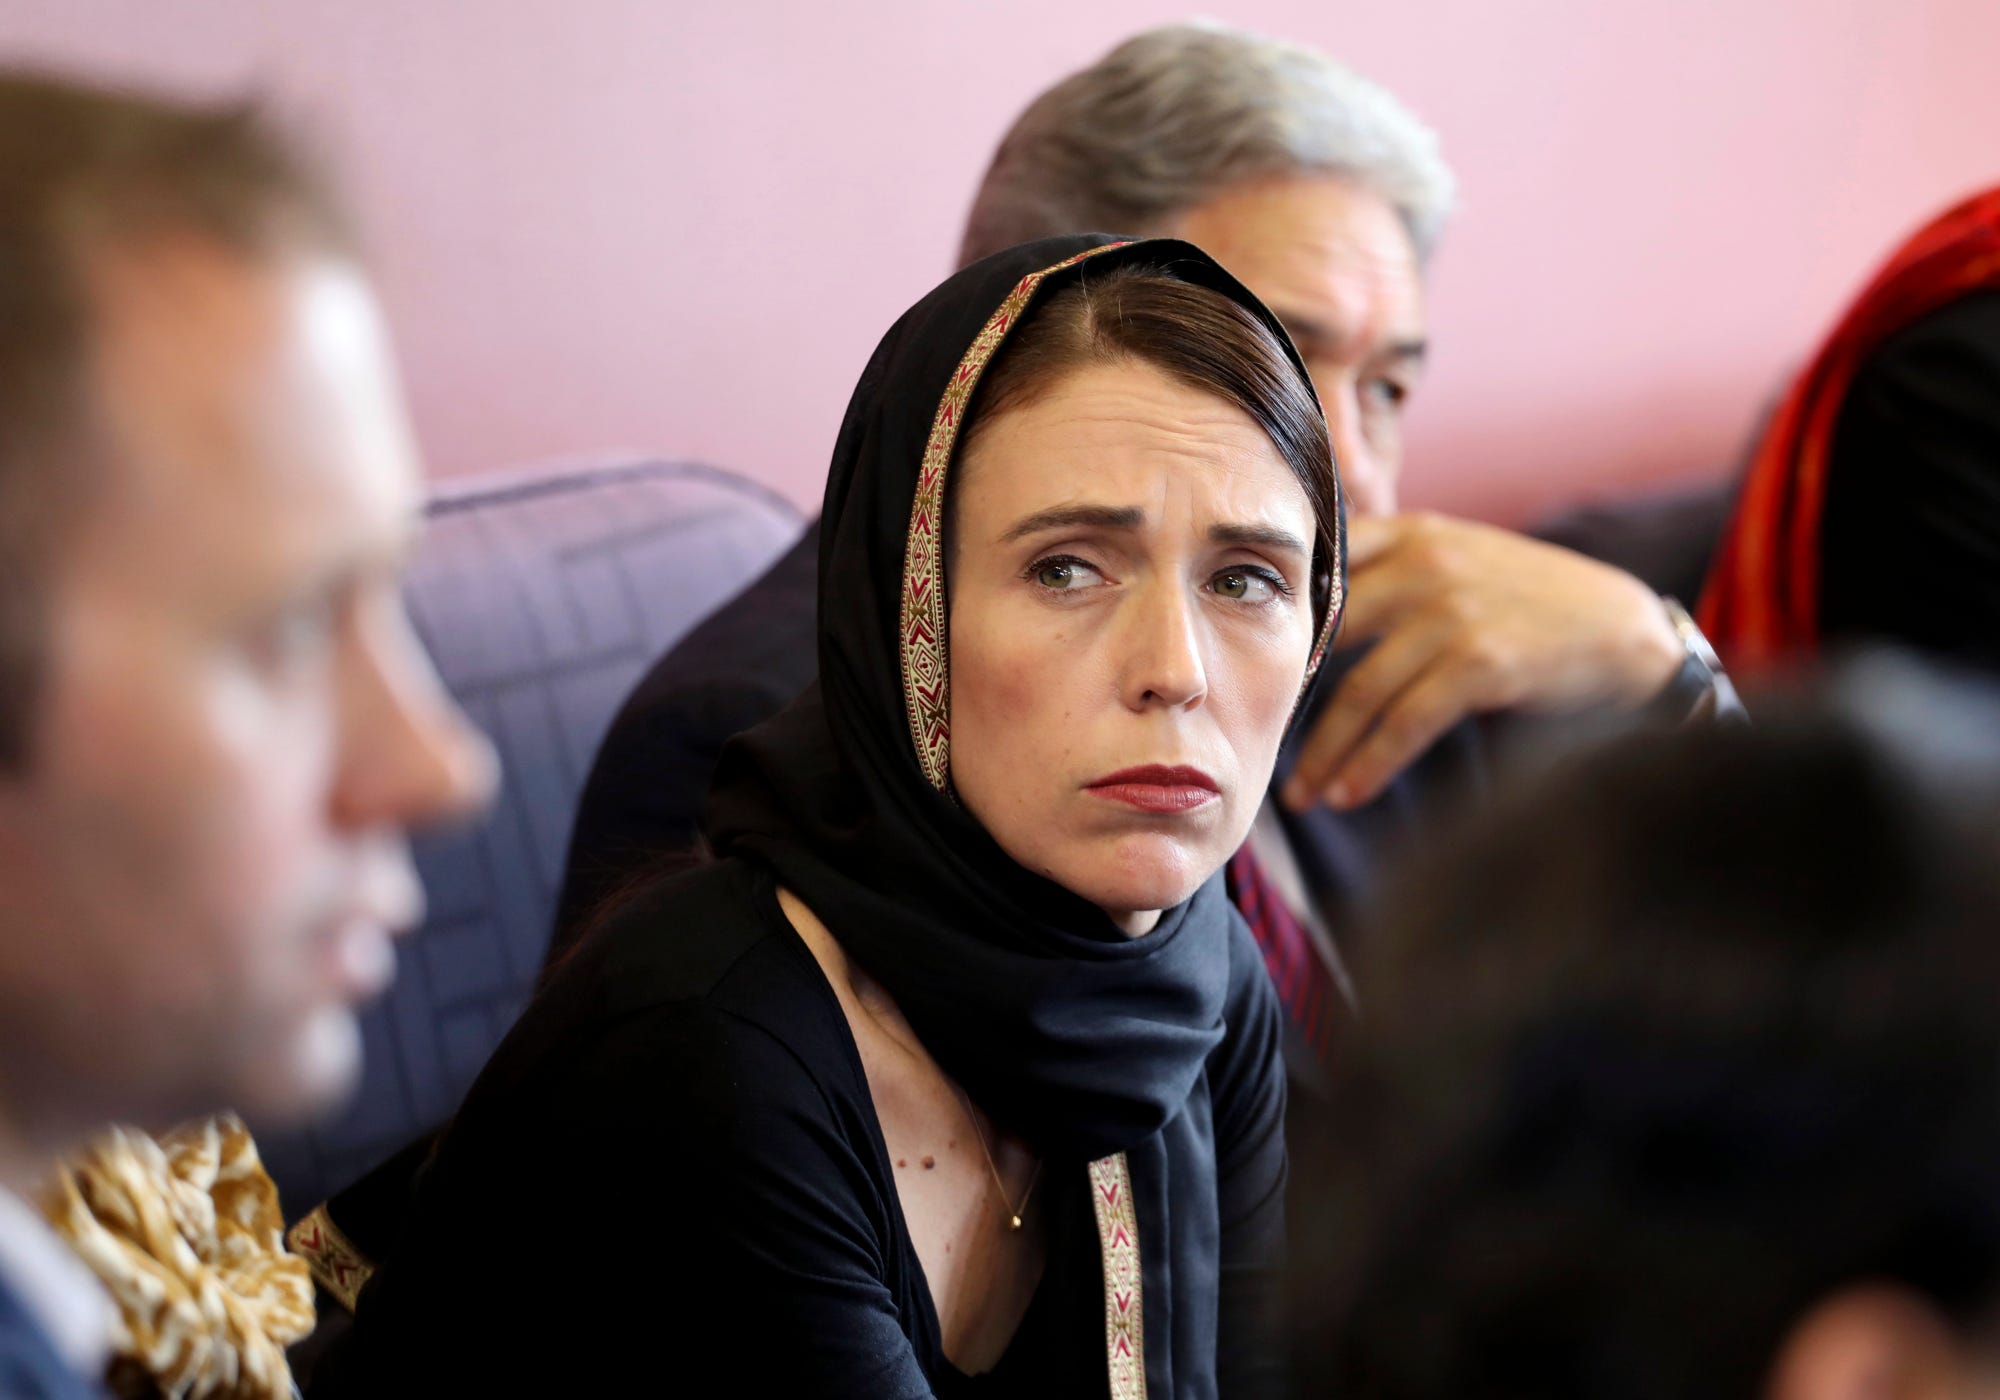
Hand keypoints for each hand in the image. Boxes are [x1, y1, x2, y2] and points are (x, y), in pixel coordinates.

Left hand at [1282, 513, 1681, 811]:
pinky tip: (1348, 794)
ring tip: (1302, 794)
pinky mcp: (1480, 661)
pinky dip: (1370, 764)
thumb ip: (1391, 572)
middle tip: (1256, 743)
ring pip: (1358, 690)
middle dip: (1284, 697)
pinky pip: (1405, 723)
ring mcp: (1451, 611)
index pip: (1316, 570)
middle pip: (1322, 635)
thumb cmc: (1531, 605)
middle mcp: (1424, 562)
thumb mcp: (1459, 560)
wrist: (1627, 632)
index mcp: (1409, 532)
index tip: (1244, 675)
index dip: (1274, 625)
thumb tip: (1311, 613)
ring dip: (1324, 751)